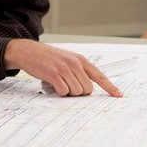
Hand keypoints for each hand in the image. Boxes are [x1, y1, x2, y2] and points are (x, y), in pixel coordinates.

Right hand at [4, 39, 122, 97]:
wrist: (28, 51)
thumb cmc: (47, 58)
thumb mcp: (66, 59)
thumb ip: (79, 70)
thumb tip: (88, 88)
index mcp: (80, 60)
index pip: (99, 76)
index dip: (110, 87)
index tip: (118, 95)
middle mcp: (74, 63)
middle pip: (87, 89)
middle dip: (78, 91)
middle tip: (66, 85)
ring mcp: (64, 68)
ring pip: (76, 92)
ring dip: (67, 92)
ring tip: (58, 83)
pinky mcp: (53, 74)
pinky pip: (63, 91)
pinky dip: (59, 92)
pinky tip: (53, 85)